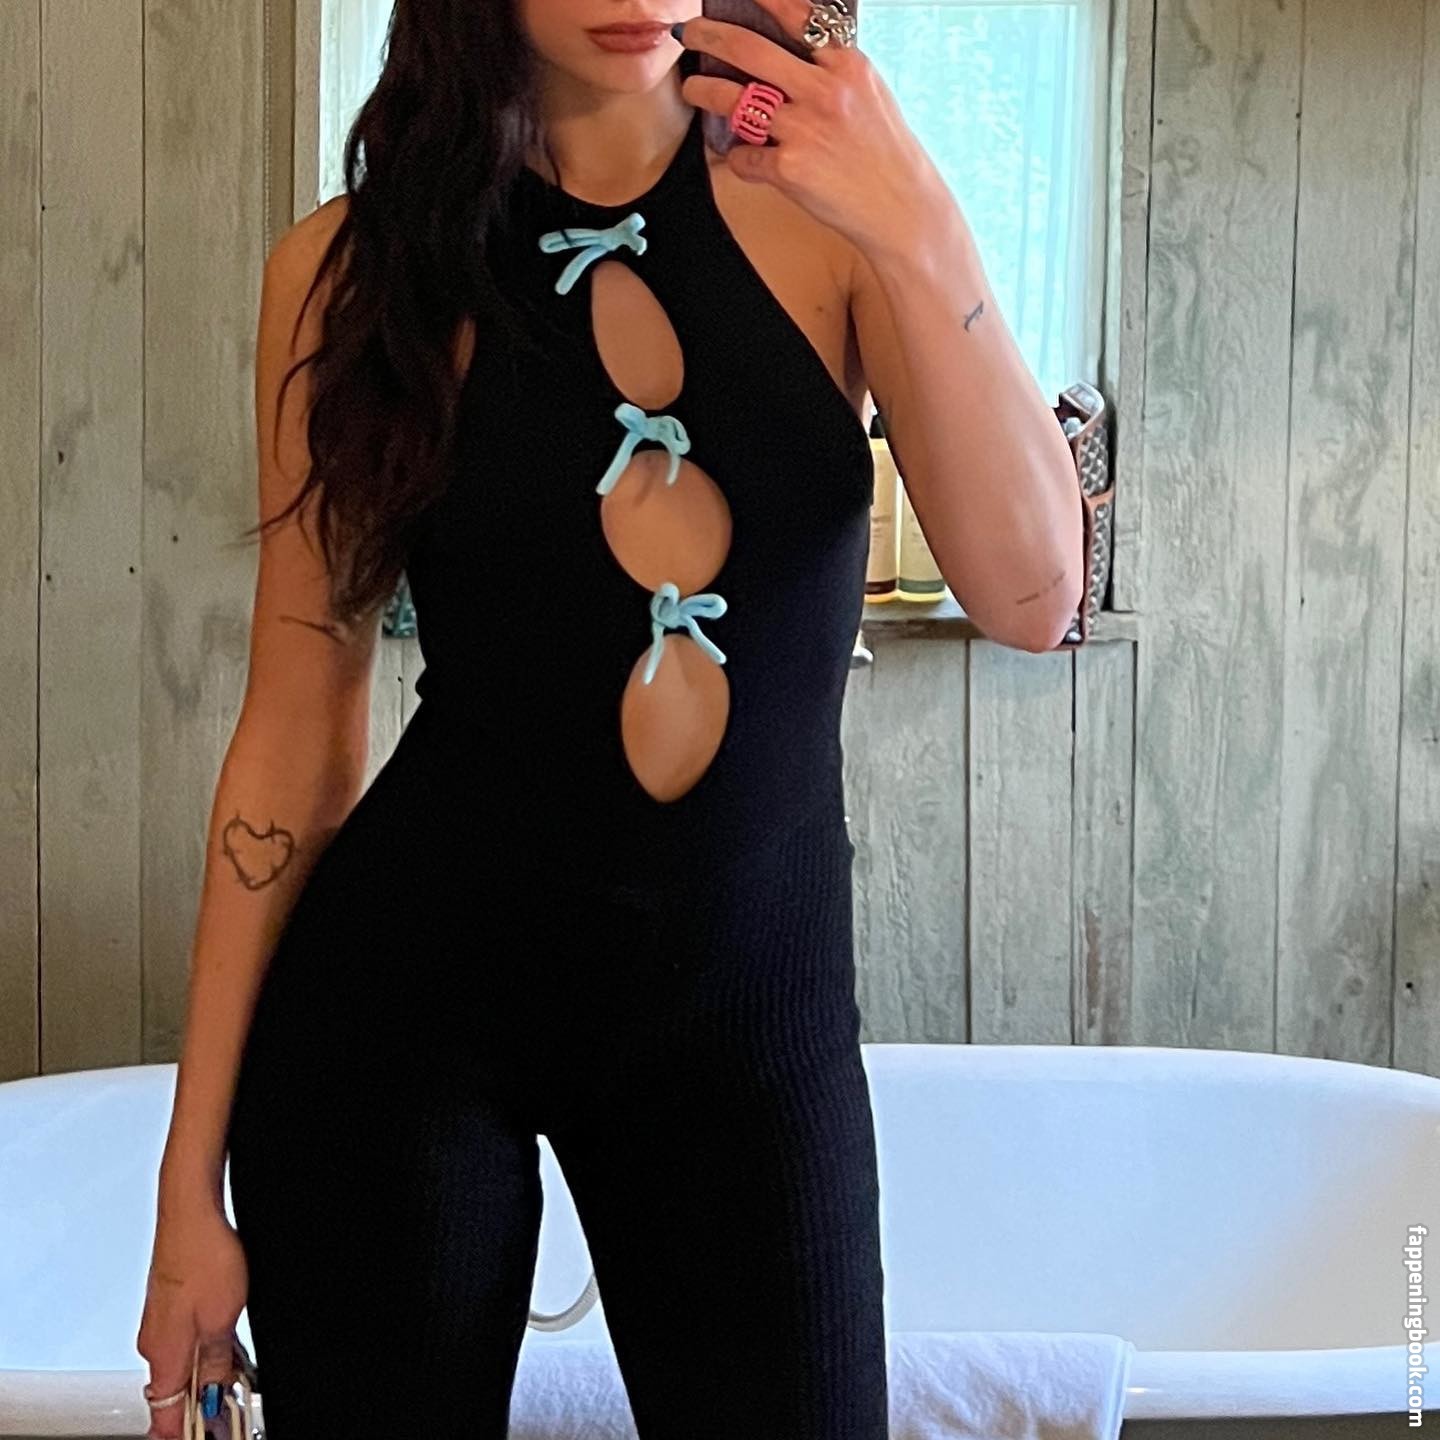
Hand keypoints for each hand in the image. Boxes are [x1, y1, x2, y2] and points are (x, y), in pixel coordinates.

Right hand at [135, 1197, 249, 1439]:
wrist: (191, 1210)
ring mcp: (162, 1321)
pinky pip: (186, 1338)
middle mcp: (154, 1341)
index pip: (164, 1414)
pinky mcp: (171, 1302)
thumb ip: (214, 1363)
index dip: (185, 1432)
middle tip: (231, 1410)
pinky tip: (227, 1344)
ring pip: (182, 1362)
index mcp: (162, 1353)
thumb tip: (210, 1398)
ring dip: (206, 1374)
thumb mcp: (222, 1319)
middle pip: (174, 1390)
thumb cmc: (202, 1254)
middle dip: (202, 1404)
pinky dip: (205, 1348)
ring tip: (236, 1377)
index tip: (207, 1436)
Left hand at [674, 0, 948, 255]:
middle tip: (688, 33)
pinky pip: (744, 157)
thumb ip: (831, 70)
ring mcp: (804, 129)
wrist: (902, 208)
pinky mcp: (790, 169)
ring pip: (733, 100)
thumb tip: (786, 55)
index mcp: (846, 64)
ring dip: (703, 91)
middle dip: (708, 36)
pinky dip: (738, 159)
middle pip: (748, 49)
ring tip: (693, 88)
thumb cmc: (885, 155)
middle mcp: (824, 90)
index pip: (796, 15)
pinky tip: (746, 160)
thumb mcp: (869, 94)